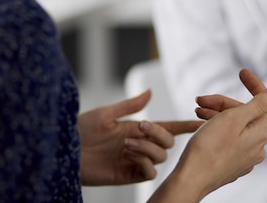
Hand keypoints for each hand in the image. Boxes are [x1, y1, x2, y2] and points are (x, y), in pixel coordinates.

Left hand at [79, 90, 201, 185]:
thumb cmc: (81, 129)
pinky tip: (130, 155)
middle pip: (168, 142)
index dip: (184, 125)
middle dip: (160, 134)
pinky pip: (149, 172)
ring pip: (161, 156)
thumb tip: (150, 92)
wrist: (66, 150)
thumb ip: (131, 105)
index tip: (201, 122)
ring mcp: (134, 160)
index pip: (166, 127)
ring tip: (128, 143)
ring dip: (149, 148)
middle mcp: (139, 144)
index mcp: (137, 128)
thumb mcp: (106, 113)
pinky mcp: (127, 174)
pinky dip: (145, 162)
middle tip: (141, 127)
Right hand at [148, 69, 266, 202]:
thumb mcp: (235, 118)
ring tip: (197, 110)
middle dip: (224, 102)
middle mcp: (257, 147)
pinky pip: (229, 138)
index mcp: (260, 134)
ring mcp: (244, 157)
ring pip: (235, 126)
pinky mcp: (232, 163)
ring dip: (217, 113)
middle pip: (246, 113)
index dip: (255, 85)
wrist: (190, 180)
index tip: (241, 72)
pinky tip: (202, 124)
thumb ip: (261, 102)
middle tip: (200, 99)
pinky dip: (216, 127)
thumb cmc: (209, 149)